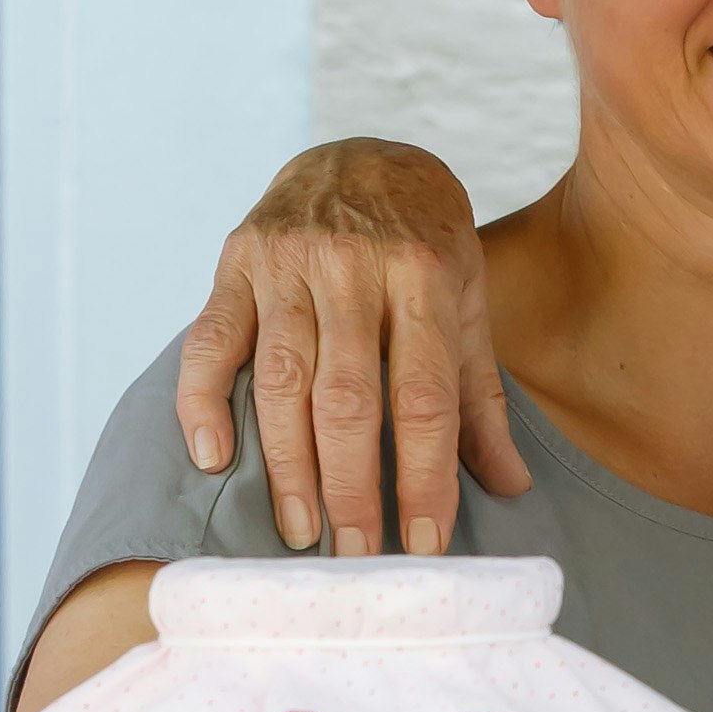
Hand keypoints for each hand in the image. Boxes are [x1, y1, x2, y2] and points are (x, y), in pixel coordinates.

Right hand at [172, 140, 519, 559]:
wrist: (363, 152)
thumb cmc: (425, 243)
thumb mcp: (468, 302)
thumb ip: (478, 395)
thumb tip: (510, 485)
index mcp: (424, 275)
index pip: (424, 396)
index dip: (424, 476)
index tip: (423, 545)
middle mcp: (353, 266)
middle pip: (347, 397)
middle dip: (351, 488)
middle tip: (356, 559)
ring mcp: (286, 261)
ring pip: (280, 378)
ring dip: (287, 464)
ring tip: (300, 531)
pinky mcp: (235, 261)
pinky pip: (209, 338)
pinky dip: (202, 399)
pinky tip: (212, 457)